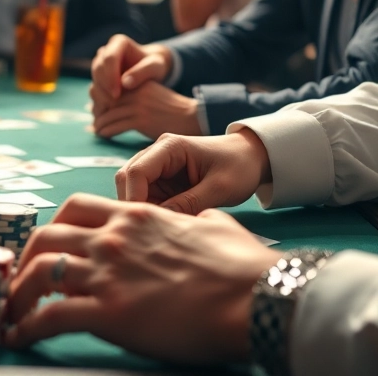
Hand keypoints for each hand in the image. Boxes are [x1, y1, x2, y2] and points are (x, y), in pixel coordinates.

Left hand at [7, 193, 280, 362]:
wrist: (257, 297)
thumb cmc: (244, 267)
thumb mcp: (217, 225)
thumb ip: (198, 220)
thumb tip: (203, 221)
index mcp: (136, 215)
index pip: (76, 208)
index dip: (55, 228)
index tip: (48, 248)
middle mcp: (113, 238)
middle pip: (45, 236)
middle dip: (25, 259)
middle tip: (20, 280)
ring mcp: (107, 273)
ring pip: (37, 273)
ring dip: (16, 293)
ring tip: (9, 313)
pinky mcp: (109, 312)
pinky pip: (50, 316)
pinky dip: (27, 327)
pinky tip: (18, 336)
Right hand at [88, 35, 172, 117]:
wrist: (151, 70)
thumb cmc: (156, 65)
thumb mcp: (156, 66)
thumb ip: (143, 71)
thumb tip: (125, 83)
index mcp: (118, 43)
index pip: (108, 58)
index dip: (110, 76)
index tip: (117, 94)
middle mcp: (105, 52)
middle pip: (97, 69)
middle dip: (104, 87)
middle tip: (114, 103)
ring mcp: (100, 65)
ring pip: (94, 80)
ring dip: (100, 95)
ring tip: (112, 108)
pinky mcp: (99, 78)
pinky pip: (95, 89)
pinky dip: (100, 100)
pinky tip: (109, 111)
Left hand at [91, 82, 200, 139]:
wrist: (191, 118)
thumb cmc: (170, 110)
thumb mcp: (150, 94)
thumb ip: (132, 95)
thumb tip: (110, 101)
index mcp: (137, 81)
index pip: (109, 86)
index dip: (99, 98)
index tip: (98, 109)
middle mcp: (136, 91)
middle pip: (106, 100)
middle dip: (98, 111)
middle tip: (95, 121)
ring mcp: (138, 105)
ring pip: (108, 114)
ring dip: (99, 124)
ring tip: (97, 129)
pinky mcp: (141, 120)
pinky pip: (115, 126)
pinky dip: (106, 131)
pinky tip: (103, 135)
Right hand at [114, 129, 270, 212]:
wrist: (251, 157)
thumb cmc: (239, 166)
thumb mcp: (219, 188)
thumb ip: (189, 204)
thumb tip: (160, 222)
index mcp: (169, 147)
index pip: (135, 172)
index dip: (134, 199)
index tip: (146, 224)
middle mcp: (156, 153)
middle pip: (127, 180)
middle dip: (135, 206)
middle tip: (153, 230)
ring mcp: (157, 166)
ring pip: (133, 190)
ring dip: (144, 210)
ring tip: (165, 227)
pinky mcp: (161, 180)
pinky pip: (146, 197)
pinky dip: (153, 211)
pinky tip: (168, 222)